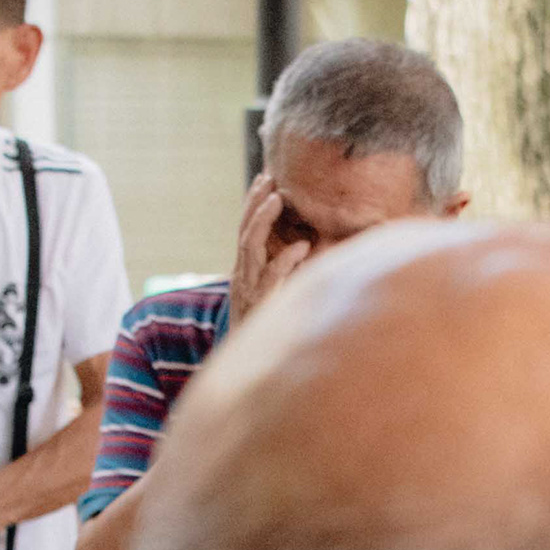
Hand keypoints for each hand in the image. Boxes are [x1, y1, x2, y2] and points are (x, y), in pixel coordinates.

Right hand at [226, 176, 314, 324]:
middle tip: (268, 180)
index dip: (253, 204)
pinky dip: (287, 260)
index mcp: (245, 271)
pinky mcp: (260, 305)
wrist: (246, 370)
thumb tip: (307, 246)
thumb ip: (282, 272)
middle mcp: (243, 276)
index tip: (265, 179)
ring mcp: (249, 290)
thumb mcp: (271, 296)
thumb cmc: (265, 329)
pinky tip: (303, 246)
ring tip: (278, 199)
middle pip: (244, 232)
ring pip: (250, 248)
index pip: (245, 231)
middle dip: (255, 204)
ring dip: (264, 221)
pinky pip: (272, 278)